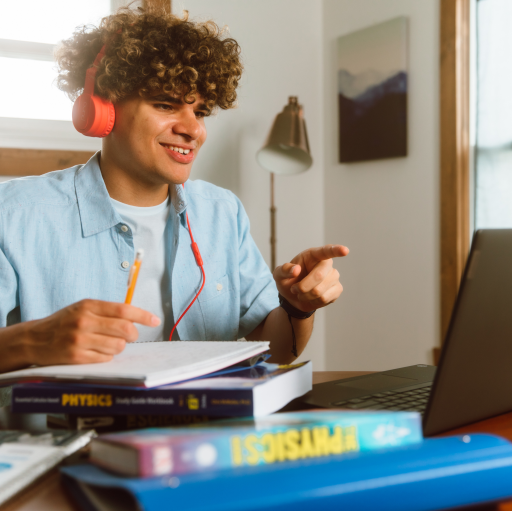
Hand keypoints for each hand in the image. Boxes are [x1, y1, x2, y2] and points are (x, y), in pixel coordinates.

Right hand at [24, 299, 160, 365]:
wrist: (33, 339)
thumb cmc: (64, 323)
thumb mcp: (83, 308)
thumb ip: (107, 311)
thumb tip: (136, 317)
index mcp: (88, 306)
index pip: (124, 309)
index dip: (143, 316)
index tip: (155, 320)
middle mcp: (84, 321)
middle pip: (125, 329)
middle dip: (133, 335)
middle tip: (131, 336)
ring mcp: (79, 340)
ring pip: (118, 346)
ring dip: (119, 347)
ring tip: (108, 344)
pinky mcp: (76, 357)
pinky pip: (105, 359)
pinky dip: (107, 356)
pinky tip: (97, 352)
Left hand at [273, 245, 348, 312]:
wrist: (294, 297)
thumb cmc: (288, 281)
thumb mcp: (279, 275)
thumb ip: (284, 270)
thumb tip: (296, 269)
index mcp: (313, 255)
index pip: (326, 251)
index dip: (336, 250)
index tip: (345, 251)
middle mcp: (326, 264)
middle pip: (319, 276)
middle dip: (303, 287)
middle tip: (294, 289)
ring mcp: (334, 276)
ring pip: (321, 291)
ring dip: (306, 296)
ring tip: (302, 293)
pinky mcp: (337, 289)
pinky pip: (325, 299)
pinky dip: (313, 302)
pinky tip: (311, 298)